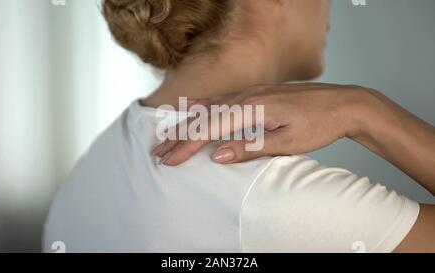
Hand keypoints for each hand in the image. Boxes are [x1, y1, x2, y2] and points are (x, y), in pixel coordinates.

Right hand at [152, 83, 373, 165]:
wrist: (345, 103)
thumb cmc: (319, 124)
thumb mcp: (286, 142)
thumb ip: (250, 147)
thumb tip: (217, 154)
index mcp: (253, 109)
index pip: (211, 129)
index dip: (187, 146)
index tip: (169, 160)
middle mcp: (248, 96)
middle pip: (205, 118)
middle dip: (180, 137)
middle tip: (158, 152)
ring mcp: (252, 92)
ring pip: (211, 108)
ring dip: (188, 124)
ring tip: (168, 136)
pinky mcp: (257, 93)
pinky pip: (223, 100)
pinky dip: (203, 107)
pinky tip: (194, 107)